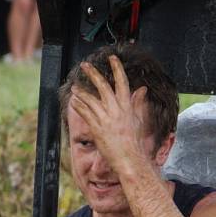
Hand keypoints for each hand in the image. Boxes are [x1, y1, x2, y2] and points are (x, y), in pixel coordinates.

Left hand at [70, 55, 149, 176]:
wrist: (130, 158)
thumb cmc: (135, 142)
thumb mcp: (139, 119)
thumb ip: (139, 103)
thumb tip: (142, 89)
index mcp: (127, 106)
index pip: (122, 82)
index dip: (117, 68)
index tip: (112, 58)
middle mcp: (116, 110)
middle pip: (103, 86)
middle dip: (93, 74)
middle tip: (85, 65)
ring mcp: (106, 119)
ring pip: (90, 99)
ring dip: (81, 92)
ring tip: (74, 86)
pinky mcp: (97, 128)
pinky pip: (85, 113)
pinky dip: (79, 106)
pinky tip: (73, 102)